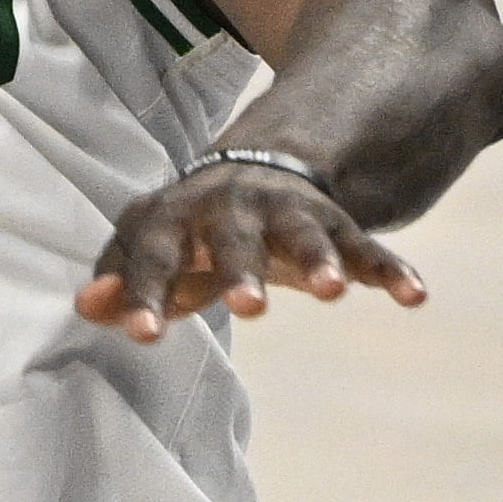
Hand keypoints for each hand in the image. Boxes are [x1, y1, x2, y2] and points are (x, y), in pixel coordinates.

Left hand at [75, 158, 427, 342]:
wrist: (261, 166)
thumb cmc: (193, 229)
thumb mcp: (156, 248)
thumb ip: (124, 281)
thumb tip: (89, 306)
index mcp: (176, 214)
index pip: (152, 253)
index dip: (143, 291)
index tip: (141, 334)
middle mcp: (232, 206)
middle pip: (234, 237)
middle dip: (241, 269)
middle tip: (249, 307)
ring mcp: (288, 212)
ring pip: (305, 233)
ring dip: (319, 259)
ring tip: (330, 291)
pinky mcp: (336, 225)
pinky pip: (367, 248)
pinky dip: (390, 271)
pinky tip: (413, 296)